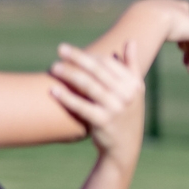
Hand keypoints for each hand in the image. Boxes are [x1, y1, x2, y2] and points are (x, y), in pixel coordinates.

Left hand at [49, 42, 144, 162]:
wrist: (125, 146)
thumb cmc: (127, 114)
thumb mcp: (134, 91)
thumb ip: (132, 67)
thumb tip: (130, 41)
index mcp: (134, 84)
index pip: (109, 63)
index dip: (90, 56)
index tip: (73, 52)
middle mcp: (127, 95)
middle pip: (98, 71)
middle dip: (78, 58)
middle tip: (60, 49)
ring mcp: (115, 109)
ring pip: (89, 86)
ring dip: (70, 74)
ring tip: (53, 67)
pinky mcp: (102, 122)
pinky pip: (81, 107)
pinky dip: (67, 98)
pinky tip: (53, 90)